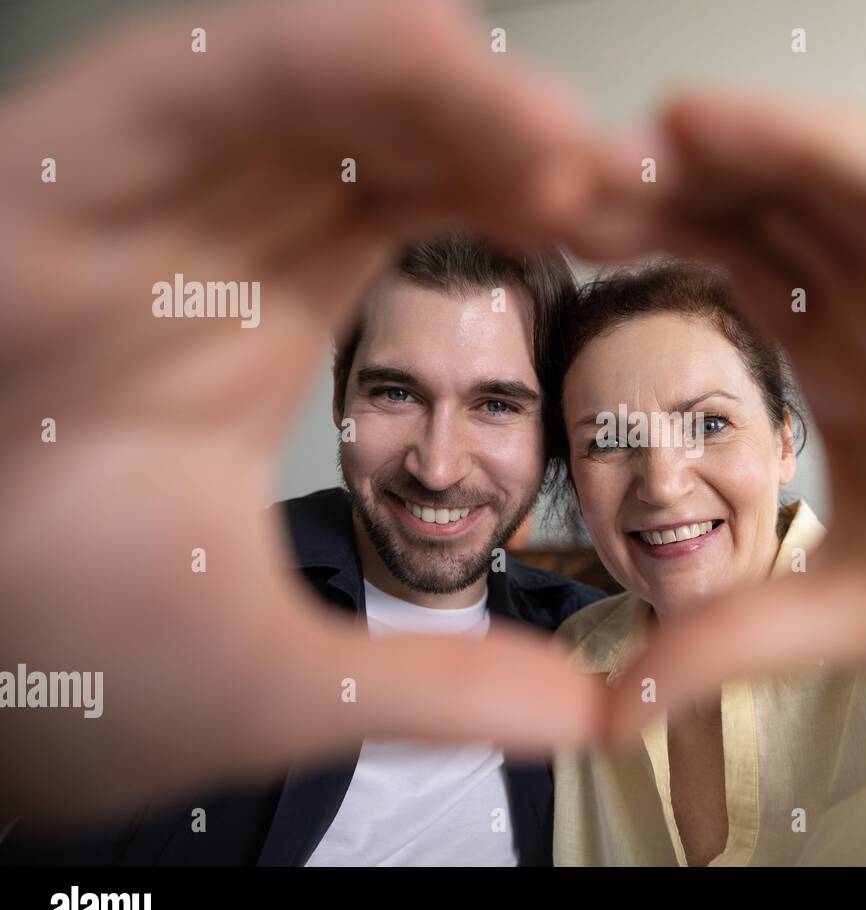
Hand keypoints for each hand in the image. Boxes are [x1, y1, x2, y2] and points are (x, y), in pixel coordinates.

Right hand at [0, 0, 602, 822]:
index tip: (632, 226)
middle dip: (509, 140)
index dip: (527, 203)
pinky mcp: (43, 183)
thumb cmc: (49, 662)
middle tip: (631, 177)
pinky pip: (191, 82)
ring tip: (560, 135)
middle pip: (379, 137)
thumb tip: (586, 713)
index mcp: (250, 323)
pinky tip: (427, 53)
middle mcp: (198, 246)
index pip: (414, 217)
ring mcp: (126, 208)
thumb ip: (438, 685)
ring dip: (439, 90)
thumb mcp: (278, 677)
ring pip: (302, 89)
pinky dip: (308, 56)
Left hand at [569, 92, 865, 752]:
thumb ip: (730, 641)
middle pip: (765, 209)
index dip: (644, 238)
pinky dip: (812, 150)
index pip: (736, 271)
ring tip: (622, 137)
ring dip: (722, 148)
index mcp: (853, 372)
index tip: (546, 225)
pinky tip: (715, 125)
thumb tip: (614, 708)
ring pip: (826, 179)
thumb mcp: (847, 617)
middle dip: (661, 182)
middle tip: (548, 170)